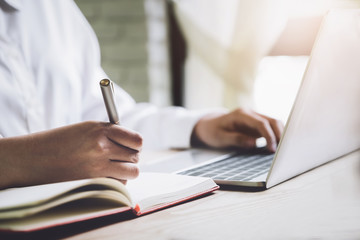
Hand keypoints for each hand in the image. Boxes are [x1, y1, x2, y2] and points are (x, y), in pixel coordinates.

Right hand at [0, 121, 141, 188]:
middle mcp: (102, 147)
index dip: (136, 144)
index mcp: (101, 130)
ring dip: (126, 171)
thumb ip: (109, 133)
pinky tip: (104, 176)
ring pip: (132, 172)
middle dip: (131, 157)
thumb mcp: (86, 128)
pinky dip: (116, 182)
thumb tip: (132, 142)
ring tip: (113, 167)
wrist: (33, 157)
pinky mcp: (93, 182)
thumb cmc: (60, 141)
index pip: (136, 140)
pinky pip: (119, 184)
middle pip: (136, 157)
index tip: (133, 146)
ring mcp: (97, 166)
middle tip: (120, 157)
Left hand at [191, 108, 283, 151]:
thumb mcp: (220, 138)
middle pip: (272, 120)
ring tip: (283, 150)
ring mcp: (255, 117)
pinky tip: (278, 147)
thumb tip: (253, 143)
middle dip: (280, 135)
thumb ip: (236, 139)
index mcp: (241, 114)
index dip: (269, 136)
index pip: (261, 123)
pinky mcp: (257, 124)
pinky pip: (271, 128)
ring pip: (274, 123)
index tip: (272, 149)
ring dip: (280, 135)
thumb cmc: (213, 132)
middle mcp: (250, 113)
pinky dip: (276, 136)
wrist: (209, 125)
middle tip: (283, 151)